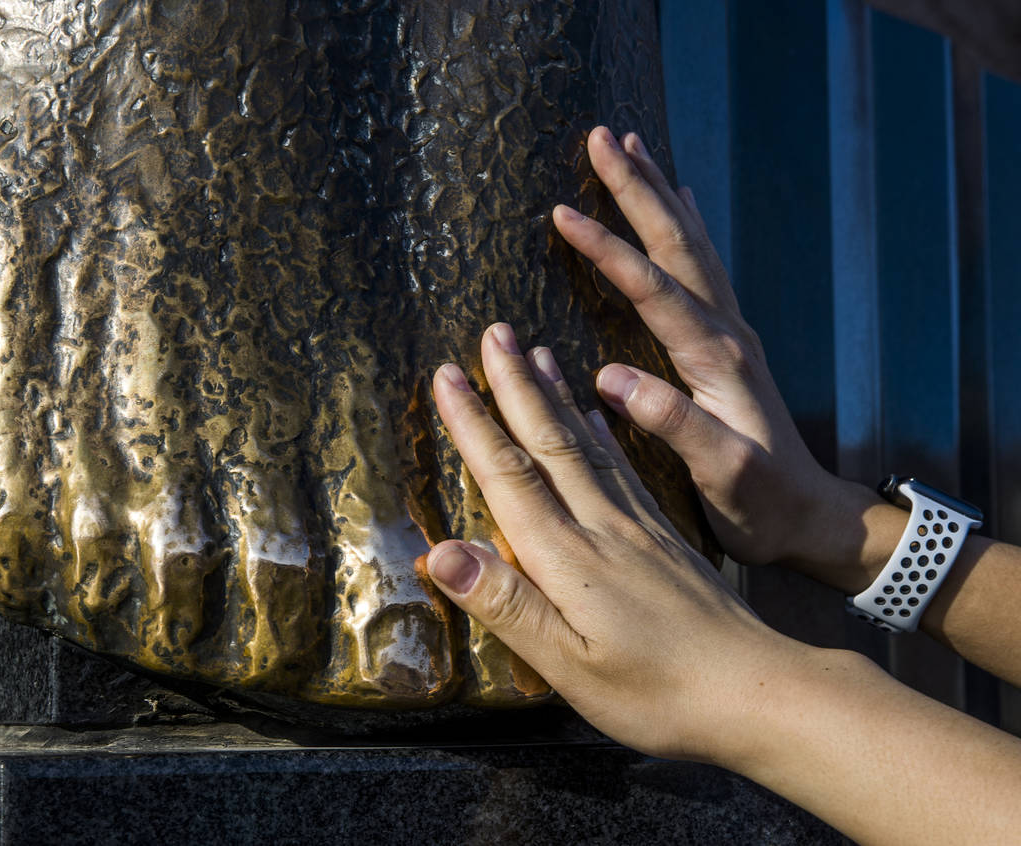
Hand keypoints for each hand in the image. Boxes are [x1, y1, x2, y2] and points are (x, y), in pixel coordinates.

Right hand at [425, 324, 803, 760]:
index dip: (473, 426)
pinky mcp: (663, 536)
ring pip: (586, 445)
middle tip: (493, 331)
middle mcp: (602, 527)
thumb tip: (439, 552)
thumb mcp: (571, 667)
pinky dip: (599, 433)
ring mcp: (637, 527)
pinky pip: (622, 467)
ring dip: (555, 397)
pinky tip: (592, 414)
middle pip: (548, 443)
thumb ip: (506, 606)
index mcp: (569, 558)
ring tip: (537, 351)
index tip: (447, 375)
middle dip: (514, 386)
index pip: (510, 477)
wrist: (762, 691)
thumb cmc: (659, 694)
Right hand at [552, 127, 854, 568]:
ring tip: (635, 145)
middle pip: (678, 243)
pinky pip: (704, 267)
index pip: (654, 289)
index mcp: (717, 359)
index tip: (563, 212)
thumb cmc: (760, 504)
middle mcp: (728, 332)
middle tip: (602, 136)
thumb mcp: (721, 475)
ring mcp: (731, 333)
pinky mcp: (728, 344)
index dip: (608, 249)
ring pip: (692, 245)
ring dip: (660, 193)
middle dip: (638, 188)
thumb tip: (611, 378)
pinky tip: (682, 202)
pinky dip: (687, 225)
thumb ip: (673, 425)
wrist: (810, 517)